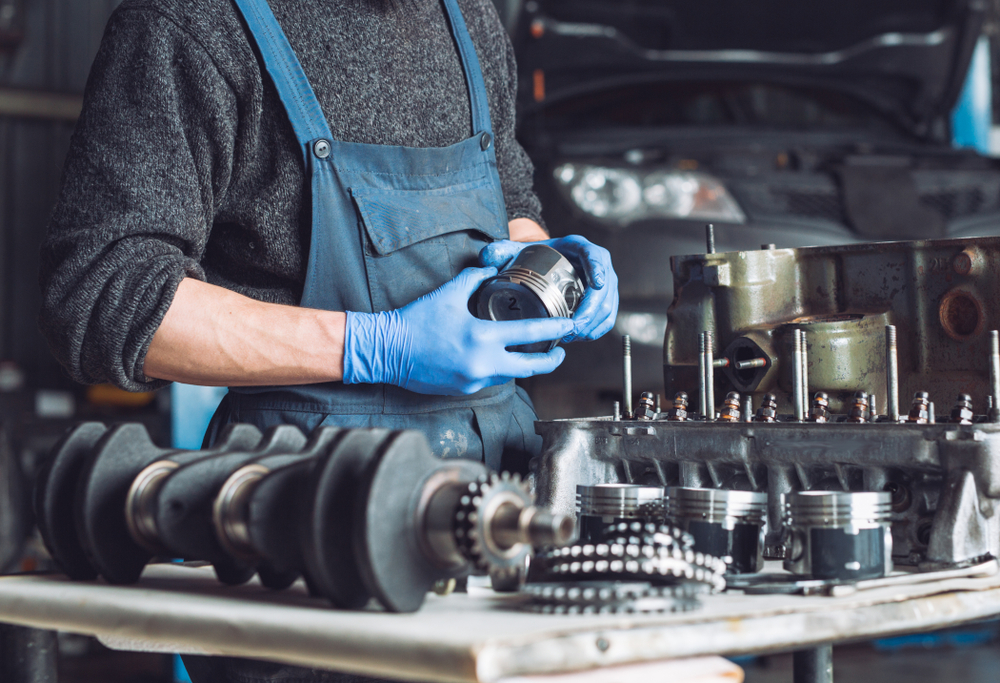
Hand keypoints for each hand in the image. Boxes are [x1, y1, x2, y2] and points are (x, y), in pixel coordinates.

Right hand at [342, 267, 572, 395]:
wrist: (386, 350)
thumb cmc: (415, 321)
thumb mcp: (448, 293)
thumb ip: (474, 278)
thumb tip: (491, 267)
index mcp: (482, 337)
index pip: (530, 334)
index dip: (554, 329)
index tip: (569, 326)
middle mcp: (482, 363)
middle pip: (530, 367)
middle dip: (550, 361)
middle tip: (561, 352)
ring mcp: (473, 380)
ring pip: (510, 374)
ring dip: (521, 365)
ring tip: (531, 353)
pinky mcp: (463, 389)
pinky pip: (489, 379)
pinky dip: (496, 369)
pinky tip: (495, 359)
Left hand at [479, 236, 618, 341]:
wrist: (542, 264)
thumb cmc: (532, 257)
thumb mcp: (517, 251)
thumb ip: (501, 251)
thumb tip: (489, 257)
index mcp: (578, 247)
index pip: (595, 255)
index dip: (598, 269)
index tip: (596, 284)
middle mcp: (596, 264)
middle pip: (605, 287)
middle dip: (592, 310)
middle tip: (574, 327)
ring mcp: (603, 283)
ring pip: (608, 305)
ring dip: (594, 323)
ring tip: (572, 336)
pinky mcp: (603, 300)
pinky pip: (607, 317)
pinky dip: (596, 329)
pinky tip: (581, 337)